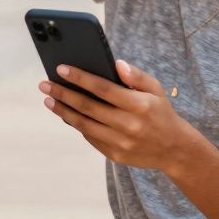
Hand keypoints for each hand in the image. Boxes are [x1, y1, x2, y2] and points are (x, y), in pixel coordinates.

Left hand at [39, 60, 197, 170]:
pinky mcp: (115, 155)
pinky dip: (76, 125)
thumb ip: (137, 76)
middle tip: (45, 85)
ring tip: (49, 100)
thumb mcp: (156, 90)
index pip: (103, 88)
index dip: (80, 78)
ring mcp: (120, 142)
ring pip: (84, 125)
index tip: (61, 69)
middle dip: (63, 94)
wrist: (174, 149)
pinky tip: (66, 114)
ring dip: (63, 111)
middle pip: (88, 107)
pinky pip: (90, 138)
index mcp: (139, 105)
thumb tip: (116, 64)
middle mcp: (128, 125)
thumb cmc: (161, 113)